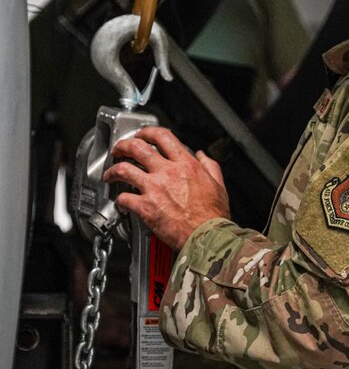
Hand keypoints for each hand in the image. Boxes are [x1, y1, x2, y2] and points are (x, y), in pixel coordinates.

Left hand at [104, 127, 229, 250]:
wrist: (206, 236)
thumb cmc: (213, 214)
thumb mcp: (217, 183)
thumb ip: (209, 165)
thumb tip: (202, 156)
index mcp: (185, 164)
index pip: (162, 136)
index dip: (147, 132)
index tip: (141, 135)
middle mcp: (167, 172)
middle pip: (137, 148)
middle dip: (123, 145)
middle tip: (118, 149)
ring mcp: (154, 189)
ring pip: (124, 170)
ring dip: (113, 171)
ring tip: (110, 174)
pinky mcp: (145, 207)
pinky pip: (124, 198)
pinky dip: (119, 199)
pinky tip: (121, 201)